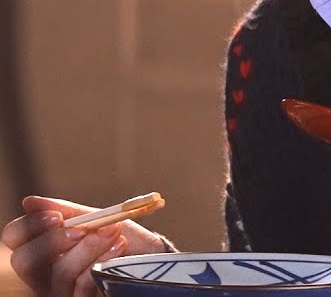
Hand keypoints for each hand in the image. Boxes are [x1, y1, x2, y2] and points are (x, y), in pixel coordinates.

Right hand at [3, 195, 168, 296]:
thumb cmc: (124, 238)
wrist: (156, 259)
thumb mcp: (100, 220)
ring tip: (113, 232)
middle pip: (24, 261)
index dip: (29, 226)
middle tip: (81, 229)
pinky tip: (119, 249)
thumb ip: (68, 212)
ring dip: (89, 247)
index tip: (58, 216)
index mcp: (46, 248)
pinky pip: (82, 284)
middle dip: (53, 242)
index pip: (16, 239)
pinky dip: (102, 261)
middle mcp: (47, 273)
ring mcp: (63, 290)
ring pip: (59, 272)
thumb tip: (30, 202)